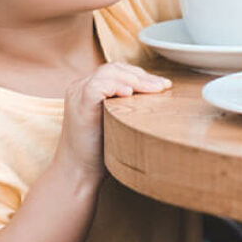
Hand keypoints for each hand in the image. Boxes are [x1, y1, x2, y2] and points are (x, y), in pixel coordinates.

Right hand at [53, 62, 171, 179]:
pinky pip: (98, 86)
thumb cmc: (100, 152)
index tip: (163, 85)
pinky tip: (130, 94)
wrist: (78, 172)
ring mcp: (78, 94)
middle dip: (142, 76)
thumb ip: (127, 106)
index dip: (141, 75)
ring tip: (155, 90)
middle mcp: (80, 86)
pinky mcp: (79, 104)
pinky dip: (116, 86)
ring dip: (136, 80)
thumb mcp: (116, 122)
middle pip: (115, 68)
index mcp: (89, 88)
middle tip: (164, 86)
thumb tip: (158, 96)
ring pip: (109, 73)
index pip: (117, 71)